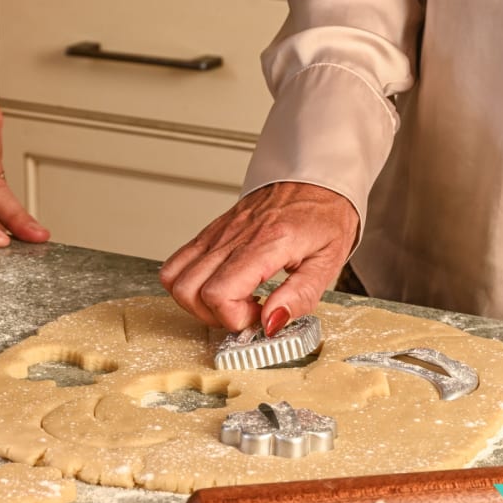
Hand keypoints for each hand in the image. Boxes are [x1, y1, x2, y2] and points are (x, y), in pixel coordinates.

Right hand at [160, 182, 358, 333]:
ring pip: (175, 279)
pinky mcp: (211, 233)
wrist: (315, 179)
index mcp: (267, 243)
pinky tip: (221, 286)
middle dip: (215, 316)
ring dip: (198, 303)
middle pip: (190, 291)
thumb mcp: (328, 262)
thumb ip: (300, 296)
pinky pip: (177, 262)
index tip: (261, 317)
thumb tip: (272, 323)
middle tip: (247, 313)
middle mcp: (234, 236)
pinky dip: (189, 284)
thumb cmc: (324, 216)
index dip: (235, 318)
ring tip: (232, 301)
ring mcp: (218, 233)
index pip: (219, 294)